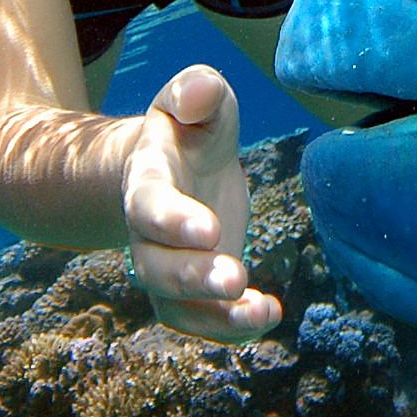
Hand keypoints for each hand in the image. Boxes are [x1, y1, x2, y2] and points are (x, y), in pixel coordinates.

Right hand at [122, 65, 282, 341]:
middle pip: (157, 268)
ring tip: (261, 311)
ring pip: (175, 306)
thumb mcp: (195, 97)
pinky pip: (202, 322)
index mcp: (146, 182)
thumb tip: (199, 92)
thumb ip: (197, 90)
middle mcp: (147, 234)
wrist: (177, 166)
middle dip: (193, 277)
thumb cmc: (190, 128)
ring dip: (216, 315)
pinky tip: (270, 313)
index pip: (150, 206)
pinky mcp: (190, 292)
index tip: (209, 229)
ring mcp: (166, 268)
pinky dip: (232, 327)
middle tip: (235, 278)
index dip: (174, 221)